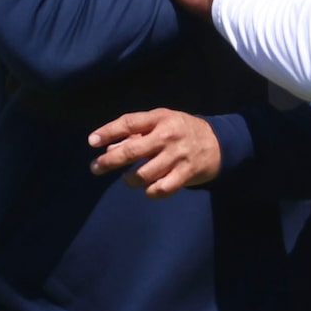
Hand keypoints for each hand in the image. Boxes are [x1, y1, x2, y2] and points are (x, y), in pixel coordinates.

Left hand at [88, 109, 222, 197]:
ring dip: (130, 179)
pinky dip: (150, 191)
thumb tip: (108, 150)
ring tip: (128, 178)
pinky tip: (148, 188)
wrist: (219, 142)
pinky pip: (161, 188)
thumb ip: (135, 134)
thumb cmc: (181, 131)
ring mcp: (178, 156)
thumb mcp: (160, 123)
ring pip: (143, 174)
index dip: (108, 132)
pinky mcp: (186, 173)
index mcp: (160, 119)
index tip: (91, 142)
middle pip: (132, 151)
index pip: (128, 123)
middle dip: (109, 161)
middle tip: (96, 168)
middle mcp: (168, 136)